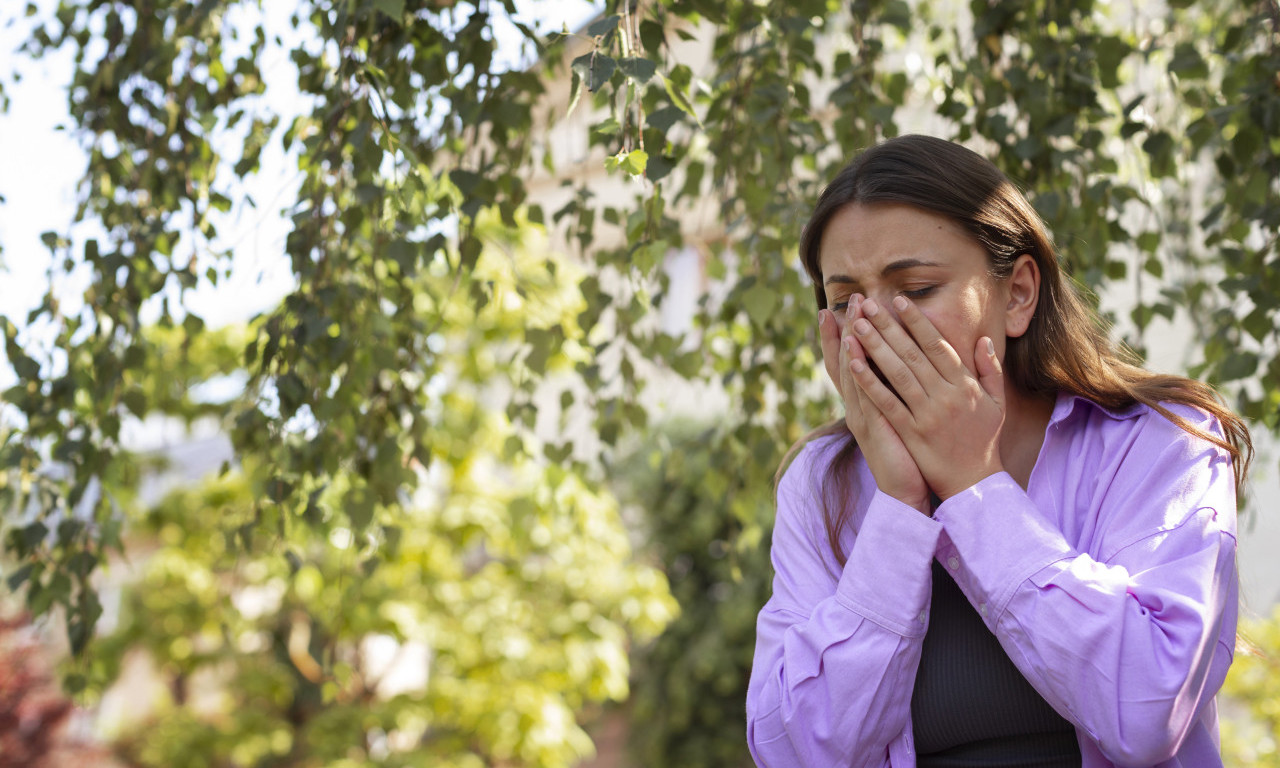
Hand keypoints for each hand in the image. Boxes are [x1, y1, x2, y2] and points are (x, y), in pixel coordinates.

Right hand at [819, 296, 930, 514]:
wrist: (905, 492)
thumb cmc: (908, 455)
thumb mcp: (901, 418)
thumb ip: (900, 392)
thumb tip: (905, 364)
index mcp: (866, 402)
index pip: (851, 363)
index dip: (844, 337)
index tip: (841, 309)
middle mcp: (858, 406)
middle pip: (846, 362)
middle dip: (848, 330)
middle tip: (850, 300)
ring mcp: (862, 416)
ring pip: (852, 374)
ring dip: (850, 343)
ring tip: (851, 316)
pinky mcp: (872, 428)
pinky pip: (863, 396)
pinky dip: (857, 373)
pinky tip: (854, 353)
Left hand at [844, 296, 1004, 499]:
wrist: (974, 483)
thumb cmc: (984, 439)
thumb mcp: (996, 402)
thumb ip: (989, 369)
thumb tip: (982, 340)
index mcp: (964, 385)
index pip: (937, 345)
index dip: (917, 321)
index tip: (899, 301)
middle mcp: (945, 396)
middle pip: (913, 354)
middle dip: (889, 327)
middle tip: (868, 305)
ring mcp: (927, 414)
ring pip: (897, 374)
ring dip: (875, 347)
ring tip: (856, 326)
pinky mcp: (911, 432)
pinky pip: (886, 403)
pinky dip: (869, 382)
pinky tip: (853, 364)